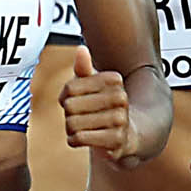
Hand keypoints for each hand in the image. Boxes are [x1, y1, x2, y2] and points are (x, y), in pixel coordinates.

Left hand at [61, 46, 136, 162]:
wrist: (125, 136)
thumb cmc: (102, 107)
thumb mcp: (92, 86)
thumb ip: (83, 69)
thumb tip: (81, 49)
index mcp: (114, 80)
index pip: (70, 87)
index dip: (64, 97)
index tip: (74, 100)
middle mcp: (121, 98)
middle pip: (70, 106)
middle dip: (68, 114)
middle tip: (77, 117)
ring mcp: (120, 120)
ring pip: (73, 123)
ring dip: (70, 129)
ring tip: (80, 128)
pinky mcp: (116, 140)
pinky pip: (80, 138)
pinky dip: (74, 140)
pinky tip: (81, 139)